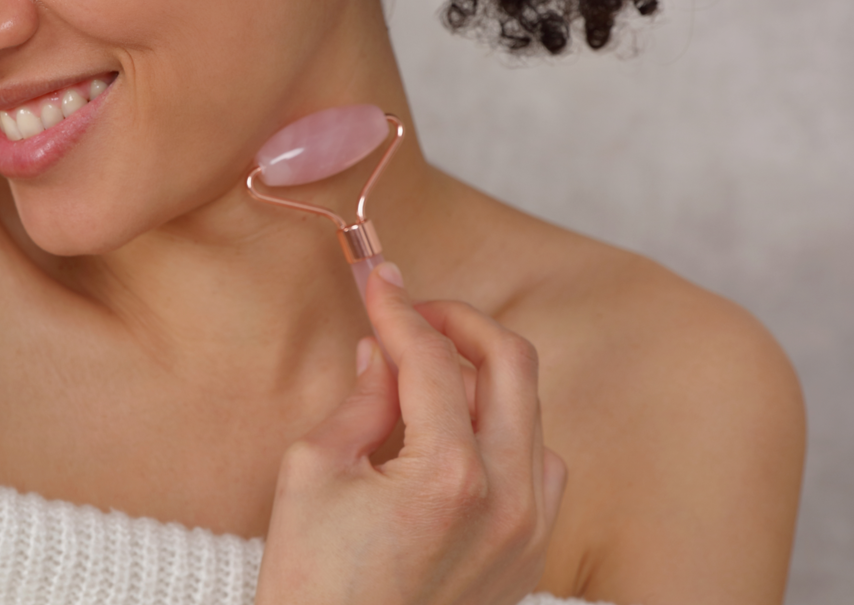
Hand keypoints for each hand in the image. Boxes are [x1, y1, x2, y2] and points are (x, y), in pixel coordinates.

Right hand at [254, 263, 566, 604]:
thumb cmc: (313, 581)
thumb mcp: (313, 472)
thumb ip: (360, 400)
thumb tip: (384, 348)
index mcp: (448, 475)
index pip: (432, 358)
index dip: (399, 307)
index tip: (377, 278)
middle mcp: (507, 500)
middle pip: (514, 365)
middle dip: (460, 322)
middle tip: (414, 312)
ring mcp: (528, 533)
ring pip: (534, 416)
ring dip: (485, 381)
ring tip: (427, 380)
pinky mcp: (530, 559)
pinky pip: (541, 470)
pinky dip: (506, 437)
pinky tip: (457, 440)